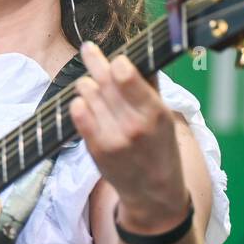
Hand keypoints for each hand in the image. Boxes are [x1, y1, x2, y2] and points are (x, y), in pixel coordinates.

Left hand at [69, 41, 188, 232]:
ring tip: (91, 83)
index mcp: (155, 113)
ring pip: (87, 93)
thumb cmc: (160, 148)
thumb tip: (138, 53)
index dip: (116, 61)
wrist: (153, 193)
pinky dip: (79, 103)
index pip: (125, 74)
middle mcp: (133, 125)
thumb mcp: (166, 116)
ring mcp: (112, 138)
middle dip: (95, 62)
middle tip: (88, 50)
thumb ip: (150, 85)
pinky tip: (84, 102)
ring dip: (87, 84)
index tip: (115, 58)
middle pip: (103, 80)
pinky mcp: (95, 149)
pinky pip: (77, 113)